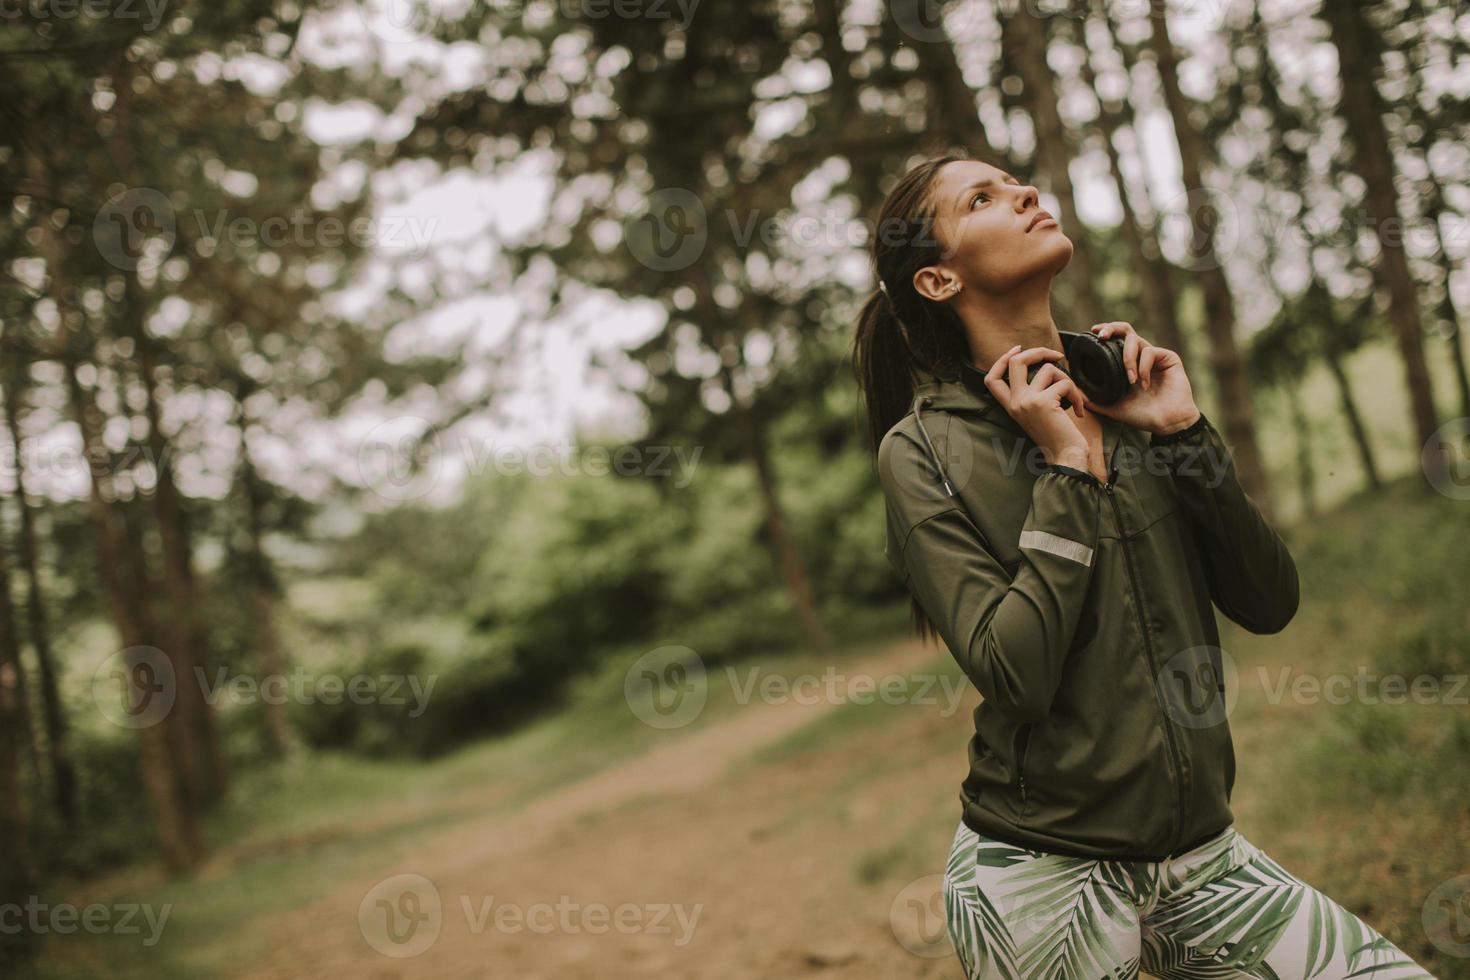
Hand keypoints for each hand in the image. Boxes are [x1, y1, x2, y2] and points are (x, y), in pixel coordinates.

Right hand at [983, 345, 1106, 481]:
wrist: (1065, 457)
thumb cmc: (1056, 437)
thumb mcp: (1037, 413)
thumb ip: (1032, 393)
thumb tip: (1044, 365)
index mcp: (1011, 406)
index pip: (991, 378)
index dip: (1001, 359)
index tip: (1017, 349)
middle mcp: (1015, 402)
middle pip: (1016, 361)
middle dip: (1038, 351)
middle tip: (1055, 356)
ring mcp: (1027, 401)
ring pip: (1048, 369)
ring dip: (1067, 379)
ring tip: (1073, 397)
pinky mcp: (1044, 403)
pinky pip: (1065, 383)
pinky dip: (1076, 394)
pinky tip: (1079, 411)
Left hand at [1083, 322, 1200, 434]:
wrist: (1167, 425)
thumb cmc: (1143, 416)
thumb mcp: (1113, 407)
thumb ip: (1095, 400)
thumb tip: (1075, 391)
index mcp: (1128, 364)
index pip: (1116, 340)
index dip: (1106, 331)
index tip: (1093, 332)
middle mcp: (1141, 357)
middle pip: (1126, 330)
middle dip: (1112, 328)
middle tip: (1101, 337)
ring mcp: (1155, 356)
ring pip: (1135, 340)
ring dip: (1128, 359)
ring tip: (1130, 380)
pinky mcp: (1169, 358)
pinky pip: (1150, 352)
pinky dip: (1143, 367)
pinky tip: (1144, 384)